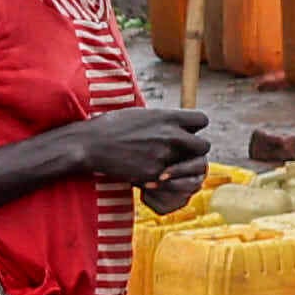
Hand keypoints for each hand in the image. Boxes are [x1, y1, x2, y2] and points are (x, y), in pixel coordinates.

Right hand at [78, 103, 215, 192]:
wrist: (90, 144)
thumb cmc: (112, 126)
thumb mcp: (142, 114)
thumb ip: (163, 120)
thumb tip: (178, 124)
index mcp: (167, 117)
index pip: (202, 120)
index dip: (196, 127)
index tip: (186, 132)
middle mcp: (170, 135)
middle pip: (204, 146)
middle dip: (195, 151)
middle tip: (182, 154)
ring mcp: (163, 156)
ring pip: (190, 166)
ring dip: (183, 167)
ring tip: (168, 167)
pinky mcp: (154, 175)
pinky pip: (170, 180)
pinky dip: (163, 179)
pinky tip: (149, 174)